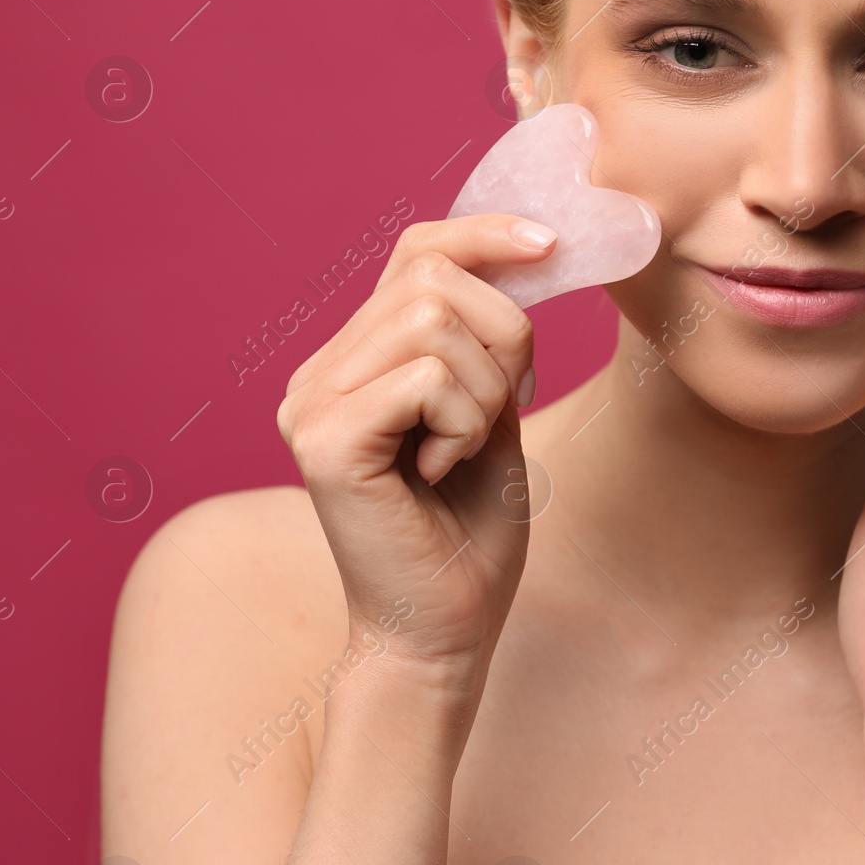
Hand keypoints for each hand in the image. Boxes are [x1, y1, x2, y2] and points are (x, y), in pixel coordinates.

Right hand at [275, 214, 556, 675]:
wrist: (444, 630)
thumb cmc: (470, 531)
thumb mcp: (492, 410)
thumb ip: (488, 339)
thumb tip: (527, 250)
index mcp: (353, 360)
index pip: (415, 249)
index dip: (485, 234)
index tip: (551, 245)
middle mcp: (319, 373)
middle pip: (432, 275)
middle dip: (505, 332)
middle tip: (507, 406)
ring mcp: (312, 404)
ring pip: (433, 319)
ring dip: (487, 385)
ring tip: (467, 446)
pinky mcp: (325, 441)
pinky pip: (426, 376)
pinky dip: (464, 420)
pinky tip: (443, 469)